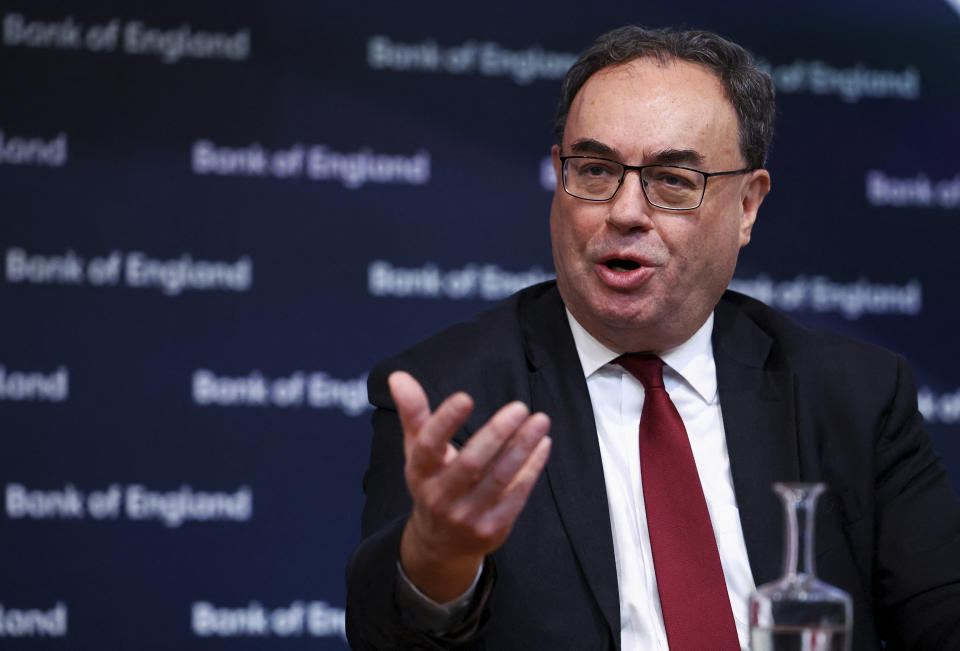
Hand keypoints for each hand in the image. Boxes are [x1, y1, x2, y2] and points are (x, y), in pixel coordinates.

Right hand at [389, 371, 551, 602]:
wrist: (441, 545)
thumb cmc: (432, 483)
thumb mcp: (417, 451)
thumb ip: (413, 412)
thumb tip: (398, 375)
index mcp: (419, 473)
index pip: (428, 446)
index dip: (445, 421)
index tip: (465, 397)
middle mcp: (440, 497)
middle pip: (470, 463)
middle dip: (496, 433)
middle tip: (519, 407)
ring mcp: (467, 516)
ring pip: (499, 478)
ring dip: (522, 447)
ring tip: (540, 420)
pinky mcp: (492, 528)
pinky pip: (516, 495)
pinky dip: (532, 468)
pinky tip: (543, 444)